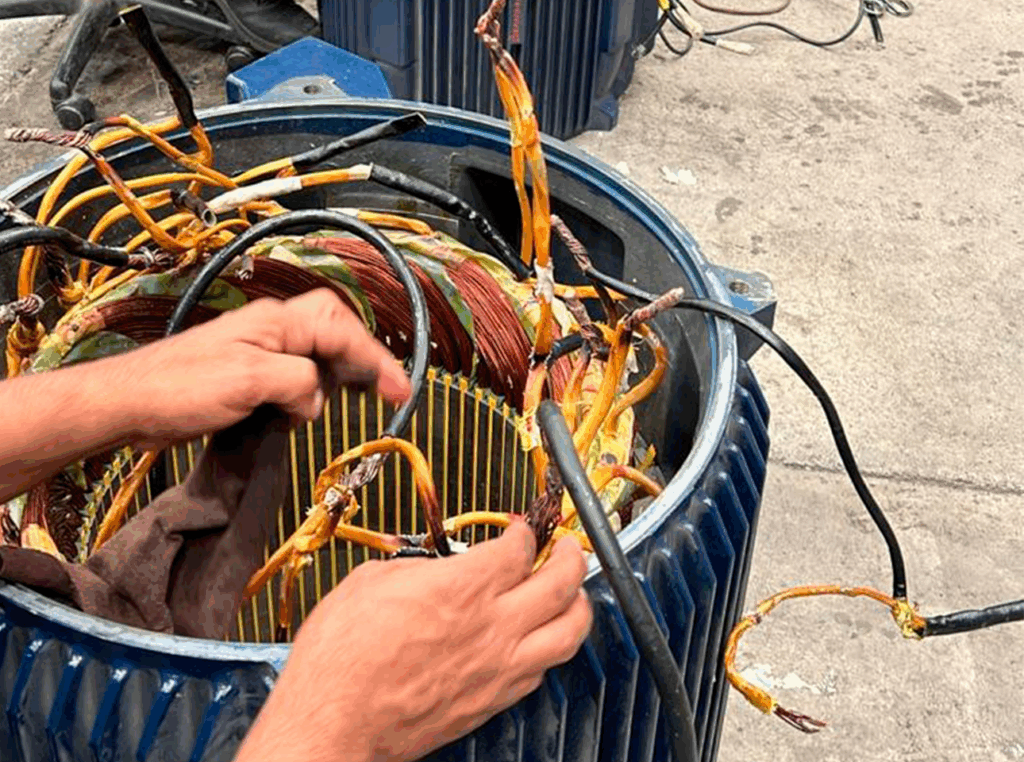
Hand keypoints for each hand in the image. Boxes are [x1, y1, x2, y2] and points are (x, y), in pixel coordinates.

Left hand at [121, 288, 409, 447]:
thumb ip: (299, 383)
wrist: (130, 403)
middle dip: (362, 358)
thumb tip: (315, 399)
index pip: (343, 331)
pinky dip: (311, 392)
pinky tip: (309, 410)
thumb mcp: (251, 381)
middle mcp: (273, 330)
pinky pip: (295, 376)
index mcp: (277, 322)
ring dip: (335, 378)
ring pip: (317, 355)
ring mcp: (260, 350)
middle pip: (336, 331)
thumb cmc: (181, 386)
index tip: (399, 390)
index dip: (376, 360)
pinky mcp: (248, 374)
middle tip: (385, 391)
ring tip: (356, 400)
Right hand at [235, 520, 592, 761]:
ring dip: (578, 605)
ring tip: (573, 592)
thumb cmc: (341, 656)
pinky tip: (540, 641)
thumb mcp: (371, 581)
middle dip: (571, 557)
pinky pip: (542, 670)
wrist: (332, 721)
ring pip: (568, 632)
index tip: (519, 530)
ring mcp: (498, 668)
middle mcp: (492, 626)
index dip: (524, 532)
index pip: (519, 549)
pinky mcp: (492, 702)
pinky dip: (550, 648)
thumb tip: (438, 569)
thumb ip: (419, 568)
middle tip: (568, 548)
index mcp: (463, 587)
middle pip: (560, 583)